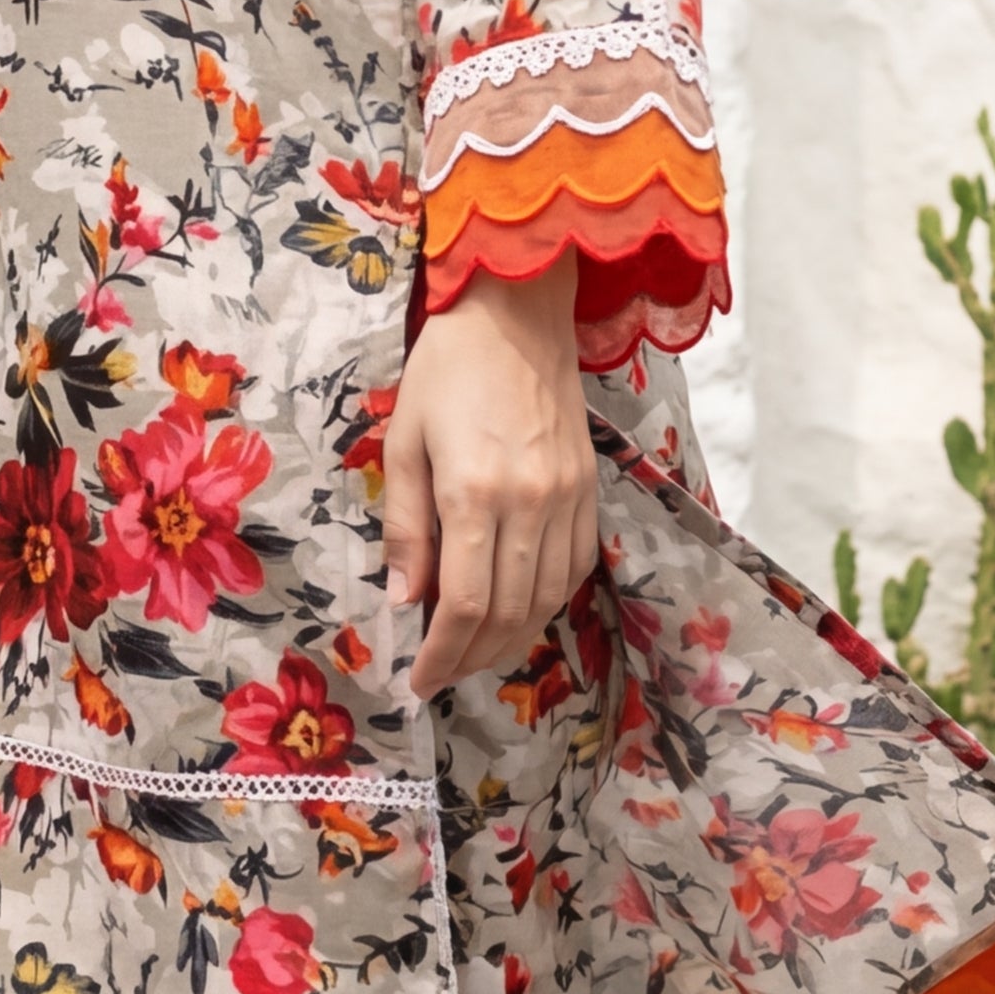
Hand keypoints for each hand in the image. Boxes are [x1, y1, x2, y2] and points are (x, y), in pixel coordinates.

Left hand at [383, 267, 601, 700]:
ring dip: (511, 640)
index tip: (418, 680)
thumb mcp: (404, 443)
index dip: (441, 655)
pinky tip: (519, 612)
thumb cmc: (446, 371)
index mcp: (474, 493)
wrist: (516, 314)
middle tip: (441, 675)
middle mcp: (530, 504)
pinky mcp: (590, 489)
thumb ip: (406, 527)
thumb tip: (405, 601)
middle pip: (509, 614)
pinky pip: (575, 568)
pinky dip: (546, 603)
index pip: (464, 605)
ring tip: (475, 655)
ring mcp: (568, 498)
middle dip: (472, 658)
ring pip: (547, 600)